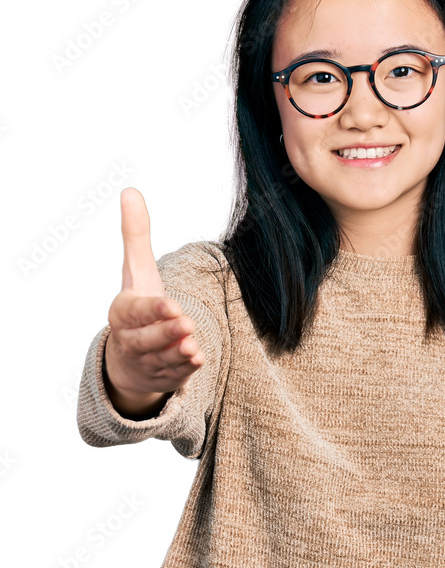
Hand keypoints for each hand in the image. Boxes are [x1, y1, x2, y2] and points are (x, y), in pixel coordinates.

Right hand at [104, 187, 204, 412]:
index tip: (171, 306)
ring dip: (177, 353)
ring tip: (193, 345)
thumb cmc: (137, 307)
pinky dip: (184, 369)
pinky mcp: (163, 376)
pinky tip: (198, 360)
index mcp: (123, 312)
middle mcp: (131, 339)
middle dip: (166, 332)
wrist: (129, 357)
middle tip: (186, 323)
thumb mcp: (136, 271)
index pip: (137, 312)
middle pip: (148, 338)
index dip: (153, 310)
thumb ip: (135, 235)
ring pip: (162, 358)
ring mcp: (147, 361)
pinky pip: (173, 374)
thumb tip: (130, 191)